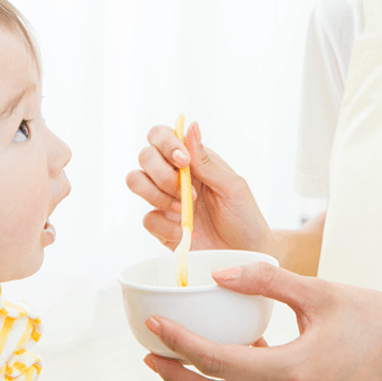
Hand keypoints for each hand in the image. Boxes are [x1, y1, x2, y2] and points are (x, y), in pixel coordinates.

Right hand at [126, 122, 275, 256]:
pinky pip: (147, 218)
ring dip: (158, 195)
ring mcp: (164, 200)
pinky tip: (186, 231)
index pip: (162, 136)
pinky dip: (166, 224)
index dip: (165, 143)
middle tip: (187, 191)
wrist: (246, 255)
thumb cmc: (245, 217)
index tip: (183, 161)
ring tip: (185, 209)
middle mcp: (173, 176)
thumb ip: (206, 160)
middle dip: (161, 173)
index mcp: (191, 160)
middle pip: (145, 156)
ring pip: (136, 181)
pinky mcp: (161, 226)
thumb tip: (191, 125)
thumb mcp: (232, 186)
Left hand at [143, 261, 381, 380]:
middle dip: (178, 378)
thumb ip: (267, 281)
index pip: (218, 363)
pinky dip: (237, 378)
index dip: (180, 344)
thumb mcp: (319, 292)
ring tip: (178, 354)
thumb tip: (222, 272)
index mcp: (292, 373)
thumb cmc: (379, 319)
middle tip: (149, 353)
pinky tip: (232, 350)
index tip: (154, 325)